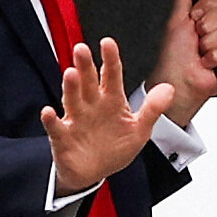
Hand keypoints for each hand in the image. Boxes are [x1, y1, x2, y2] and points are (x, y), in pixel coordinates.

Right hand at [41, 38, 173, 195]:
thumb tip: (169, 88)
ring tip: (70, 74)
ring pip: (72, 99)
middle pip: (88, 82)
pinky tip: (47, 112)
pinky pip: (55, 128)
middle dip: (85, 66)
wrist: (95, 173)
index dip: (110, 59)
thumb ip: (152, 109)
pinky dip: (50, 120)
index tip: (107, 42)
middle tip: (82, 49)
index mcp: (111, 100)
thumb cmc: (115, 147)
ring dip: (70, 87)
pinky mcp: (62, 137)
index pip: (111, 75)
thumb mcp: (138, 130)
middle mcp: (92, 105)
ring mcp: (76, 119)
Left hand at [146, 0, 216, 127]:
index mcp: (202, 18)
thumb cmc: (172, 56)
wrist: (176, 81)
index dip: (205, 7)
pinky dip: (215, 58)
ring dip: (209, 45)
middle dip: (206, 27)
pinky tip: (207, 64)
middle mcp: (214, 30)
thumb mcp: (176, 21)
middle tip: (196, 38)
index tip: (193, 17)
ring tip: (200, 54)